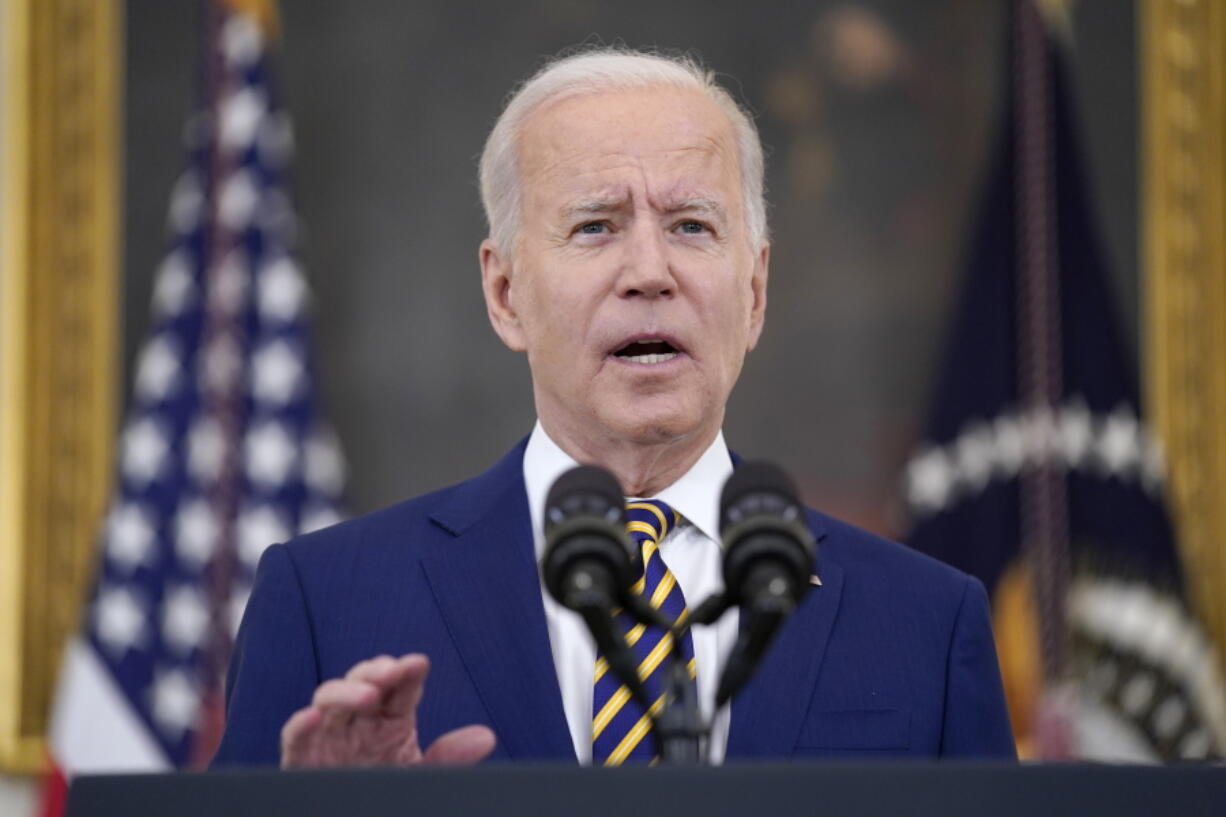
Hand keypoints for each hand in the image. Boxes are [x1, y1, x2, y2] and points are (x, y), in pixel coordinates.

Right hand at [279, 653, 496, 767]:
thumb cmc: (386, 794)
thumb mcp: (420, 776)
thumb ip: (449, 757)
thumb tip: (486, 737)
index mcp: (388, 719)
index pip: (399, 687)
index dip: (407, 673)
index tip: (419, 663)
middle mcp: (357, 721)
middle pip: (363, 681)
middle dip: (377, 671)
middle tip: (394, 670)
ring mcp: (328, 737)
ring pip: (329, 698)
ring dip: (346, 692)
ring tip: (368, 696)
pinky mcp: (301, 760)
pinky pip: (295, 738)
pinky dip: (300, 725)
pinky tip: (312, 717)